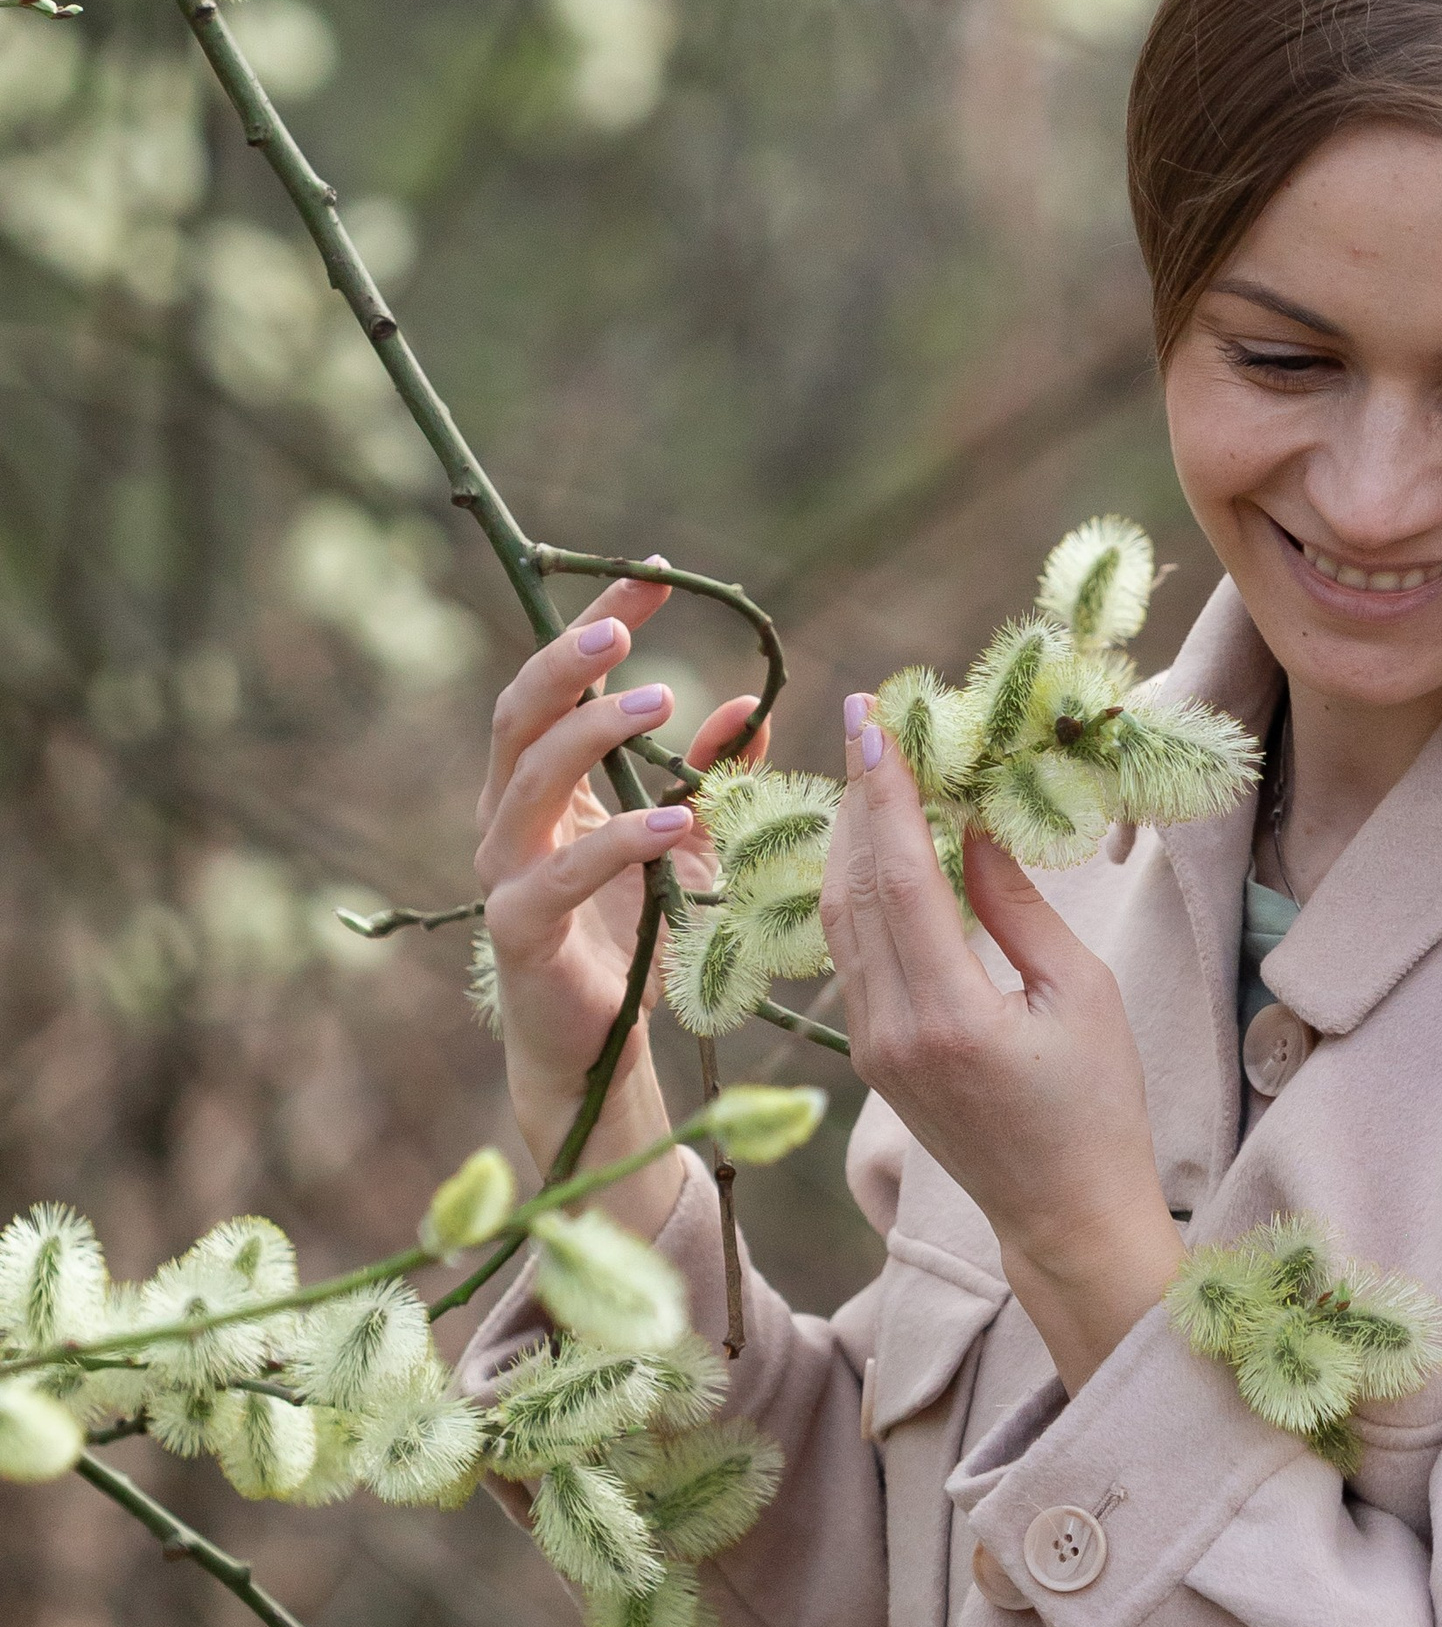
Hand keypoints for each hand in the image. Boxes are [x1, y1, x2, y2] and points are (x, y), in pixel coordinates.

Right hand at [475, 579, 766, 1230]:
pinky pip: (561, 876)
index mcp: (541, 784)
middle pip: (520, 715)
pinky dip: (617, 842)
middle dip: (571, 664)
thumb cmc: (631, 937)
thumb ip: (707, 775)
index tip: (653, 578)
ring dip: (594, 736)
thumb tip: (751, 705)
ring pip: (527, 781)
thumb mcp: (682, 841)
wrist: (593, 1049)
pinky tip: (672, 821)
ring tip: (663, 703)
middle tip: (631, 634)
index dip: (598, 626)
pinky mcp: (520, 933)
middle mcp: (508, 816)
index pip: (558, 684)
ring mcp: (504, 873)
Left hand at [824, 695, 1182, 1391]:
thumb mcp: (1081, 993)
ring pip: (837, 919)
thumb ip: (1017, 906)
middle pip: (852, 888)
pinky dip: (860, 888)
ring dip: (852, 838)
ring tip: (874, 770)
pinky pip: (849, 952)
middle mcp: (891, 1031)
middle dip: (858, 799)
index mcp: (949, 1016)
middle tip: (871, 722)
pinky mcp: (869, 1055)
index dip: (882, 791)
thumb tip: (975, 823)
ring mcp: (869, 1047)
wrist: (1064, 1217)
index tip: (874, 718)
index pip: (899, 877)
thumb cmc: (1097, 1107)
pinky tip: (882, 846)